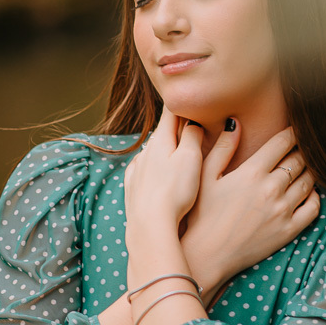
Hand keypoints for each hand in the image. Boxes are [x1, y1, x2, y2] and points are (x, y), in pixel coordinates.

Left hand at [124, 106, 202, 234]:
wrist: (149, 225)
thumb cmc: (174, 192)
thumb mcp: (190, 158)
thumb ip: (192, 135)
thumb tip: (192, 121)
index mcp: (160, 140)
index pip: (171, 111)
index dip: (183, 104)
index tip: (191, 98)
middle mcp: (145, 151)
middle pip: (163, 132)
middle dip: (177, 127)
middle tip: (193, 125)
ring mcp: (136, 169)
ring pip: (154, 151)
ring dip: (167, 149)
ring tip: (180, 154)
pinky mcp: (132, 187)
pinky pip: (145, 169)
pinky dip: (156, 167)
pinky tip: (160, 175)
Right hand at [180, 120, 320, 298]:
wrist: (206, 256)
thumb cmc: (200, 215)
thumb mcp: (205, 177)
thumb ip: (223, 148)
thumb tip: (235, 122)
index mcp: (252, 172)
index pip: (283, 142)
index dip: (292, 132)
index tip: (294, 129)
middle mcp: (272, 188)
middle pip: (299, 159)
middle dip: (302, 150)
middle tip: (301, 147)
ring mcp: (283, 210)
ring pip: (309, 181)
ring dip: (309, 171)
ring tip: (304, 167)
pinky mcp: (289, 230)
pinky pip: (313, 207)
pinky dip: (314, 196)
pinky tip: (306, 193)